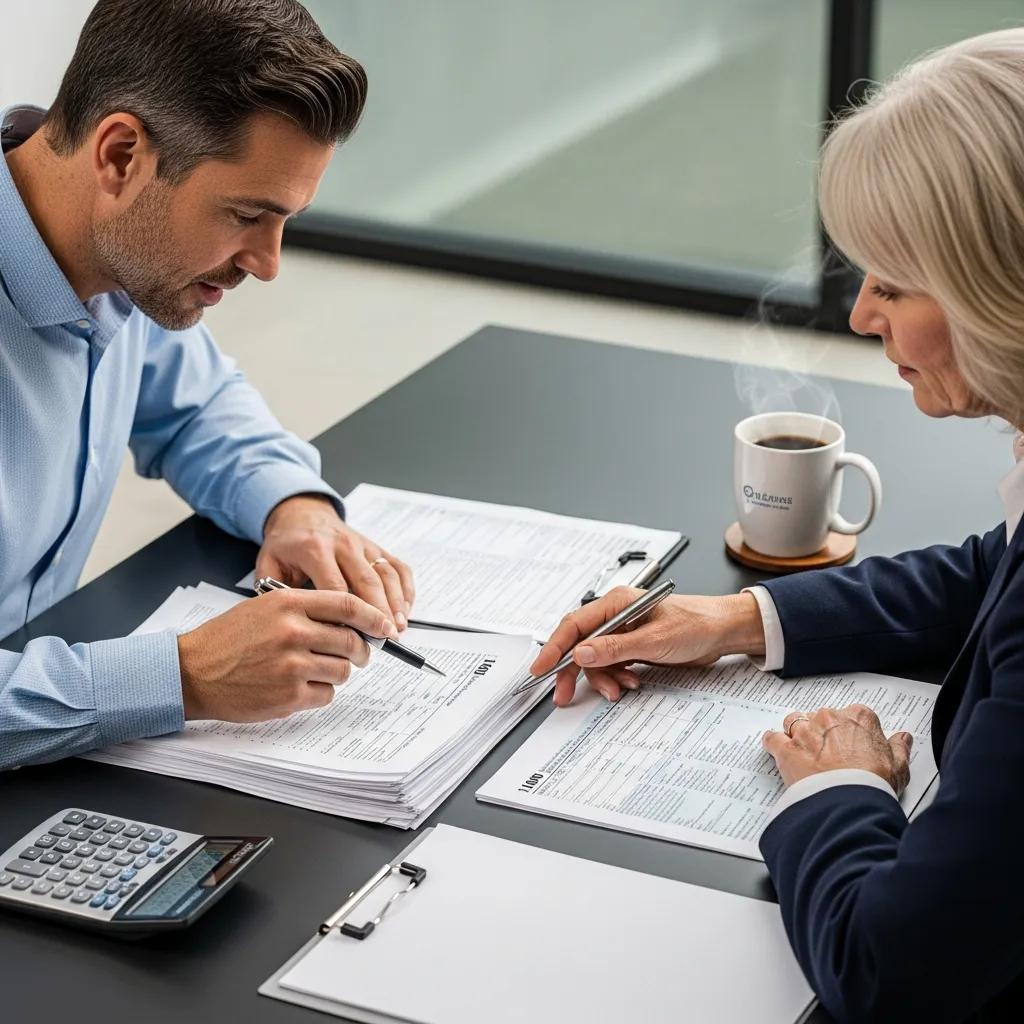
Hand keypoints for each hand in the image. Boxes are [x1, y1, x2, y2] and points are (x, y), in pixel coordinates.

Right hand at [177, 588, 396, 721]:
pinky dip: (320, 692)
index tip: (384, 626)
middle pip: (351, 640)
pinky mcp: (289, 696)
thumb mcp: (265, 607)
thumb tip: (350, 621)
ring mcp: (292, 665)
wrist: (192, 671)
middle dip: (360, 650)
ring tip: (314, 669)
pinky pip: (327, 694)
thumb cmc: (228, 639)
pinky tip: (300, 686)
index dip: (373, 616)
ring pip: (343, 670)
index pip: (347, 604)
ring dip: (337, 672)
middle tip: (356, 654)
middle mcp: (293, 632)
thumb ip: (306, 610)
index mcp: (288, 603)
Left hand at [257, 494, 414, 628]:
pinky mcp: (376, 546)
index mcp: (314, 549)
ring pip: (386, 575)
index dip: (346, 615)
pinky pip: (397, 566)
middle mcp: (343, 544)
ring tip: (398, 628)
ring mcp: (363, 544)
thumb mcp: (268, 564)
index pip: (335, 586)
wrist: (302, 514)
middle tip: (384, 639)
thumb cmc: (286, 545)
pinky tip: (404, 610)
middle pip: (367, 582)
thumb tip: (293, 623)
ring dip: (395, 603)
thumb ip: (275, 592)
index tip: (351, 639)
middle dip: (378, 613)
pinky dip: (406, 589)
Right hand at [530, 586, 766, 706]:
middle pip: (579, 644)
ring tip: (618, 690)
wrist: (722, 632)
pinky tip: (629, 684)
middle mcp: (615, 615)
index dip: (554, 648)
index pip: (574, 625)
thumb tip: (580, 654)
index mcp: (616, 602)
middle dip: (571, 671)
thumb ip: (614, 648)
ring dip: (602, 678)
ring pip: (595, 659)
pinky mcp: (631, 647)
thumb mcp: (654, 640)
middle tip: (562, 695)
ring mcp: (623, 632)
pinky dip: (615, 678)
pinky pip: (611, 665)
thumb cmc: (695, 624)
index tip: (540, 668)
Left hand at [762, 704, 913, 792]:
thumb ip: (899, 748)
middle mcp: (829, 718)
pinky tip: (776, 749)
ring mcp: (805, 732)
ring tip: (804, 753)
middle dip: (824, 733)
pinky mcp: (786, 749)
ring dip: (798, 734)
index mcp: (858, 718)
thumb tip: (903, 738)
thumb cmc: (873, 784)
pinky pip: (773, 739)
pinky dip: (773, 743)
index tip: (852, 744)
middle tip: (830, 755)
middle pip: (822, 718)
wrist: (848, 803)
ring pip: (795, 722)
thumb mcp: (898, 767)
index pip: (853, 715)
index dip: (851, 731)